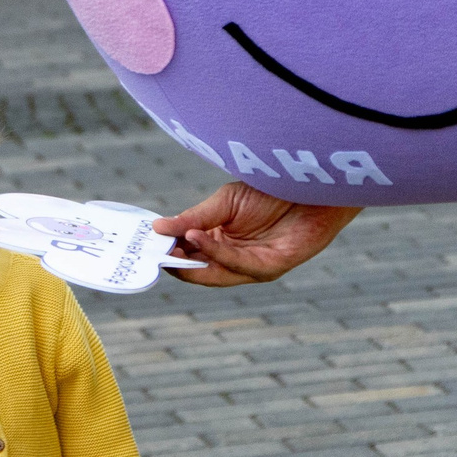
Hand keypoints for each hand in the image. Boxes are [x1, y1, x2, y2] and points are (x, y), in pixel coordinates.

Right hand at [151, 182, 360, 286]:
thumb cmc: (272, 191)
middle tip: (150, 253)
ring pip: (214, 271)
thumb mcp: (224, 202)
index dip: (166, 251)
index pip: (187, 254)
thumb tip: (158, 227)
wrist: (313, 185)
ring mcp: (252, 266)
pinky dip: (215, 252)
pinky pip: (237, 264)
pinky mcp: (271, 267)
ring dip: (192, 258)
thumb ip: (193, 218)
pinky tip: (198, 236)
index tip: (143, 244)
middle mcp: (234, 259)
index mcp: (220, 243)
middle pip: (197, 270)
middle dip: (174, 263)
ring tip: (172, 242)